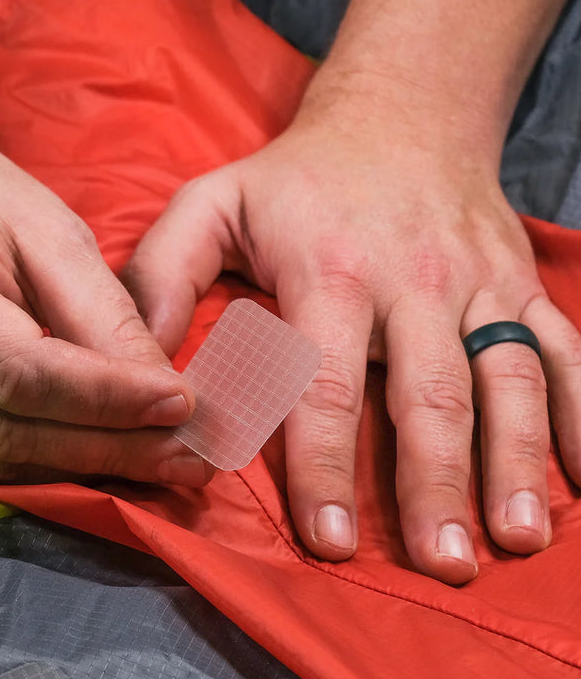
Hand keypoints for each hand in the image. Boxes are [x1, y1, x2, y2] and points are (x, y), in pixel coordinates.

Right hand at [0, 99, 211, 486]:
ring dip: (77, 468)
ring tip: (154, 461)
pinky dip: (34, 464)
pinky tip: (90, 456)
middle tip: (185, 456)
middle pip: (4, 432)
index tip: (183, 407)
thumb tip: (166, 403)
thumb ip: (104, 318)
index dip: (107, 400)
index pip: (21, 372)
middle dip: (106, 449)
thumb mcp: (51, 232)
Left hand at [124, 92, 580, 582]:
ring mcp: (479, 286)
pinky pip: (565, 352)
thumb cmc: (293, 181)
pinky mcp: (521, 287)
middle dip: (436, 486)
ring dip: (517, 463)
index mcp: (328, 274)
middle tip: (442, 565)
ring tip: (517, 538)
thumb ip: (162, 281)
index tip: (330, 541)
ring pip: (507, 381)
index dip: (326, 466)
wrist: (402, 113)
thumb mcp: (209, 207)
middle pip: (429, 397)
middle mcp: (413, 283)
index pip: (324, 386)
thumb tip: (140, 372)